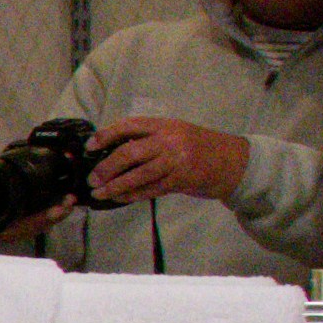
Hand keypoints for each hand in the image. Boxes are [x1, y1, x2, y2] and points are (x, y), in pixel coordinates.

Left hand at [84, 114, 247, 209]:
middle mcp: (169, 140)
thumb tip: (112, 149)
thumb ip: (150, 138)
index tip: (89, 147)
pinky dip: (131, 195)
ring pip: (137, 175)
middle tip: (92, 178)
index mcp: (165, 124)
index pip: (130, 125)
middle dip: (106, 167)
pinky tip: (119, 198)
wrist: (232, 161)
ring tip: (99, 192)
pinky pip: (150, 189)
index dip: (106, 135)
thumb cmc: (198, 147)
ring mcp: (175, 161)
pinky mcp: (180, 180)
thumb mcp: (176, 133)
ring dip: (115, 186)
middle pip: (129, 152)